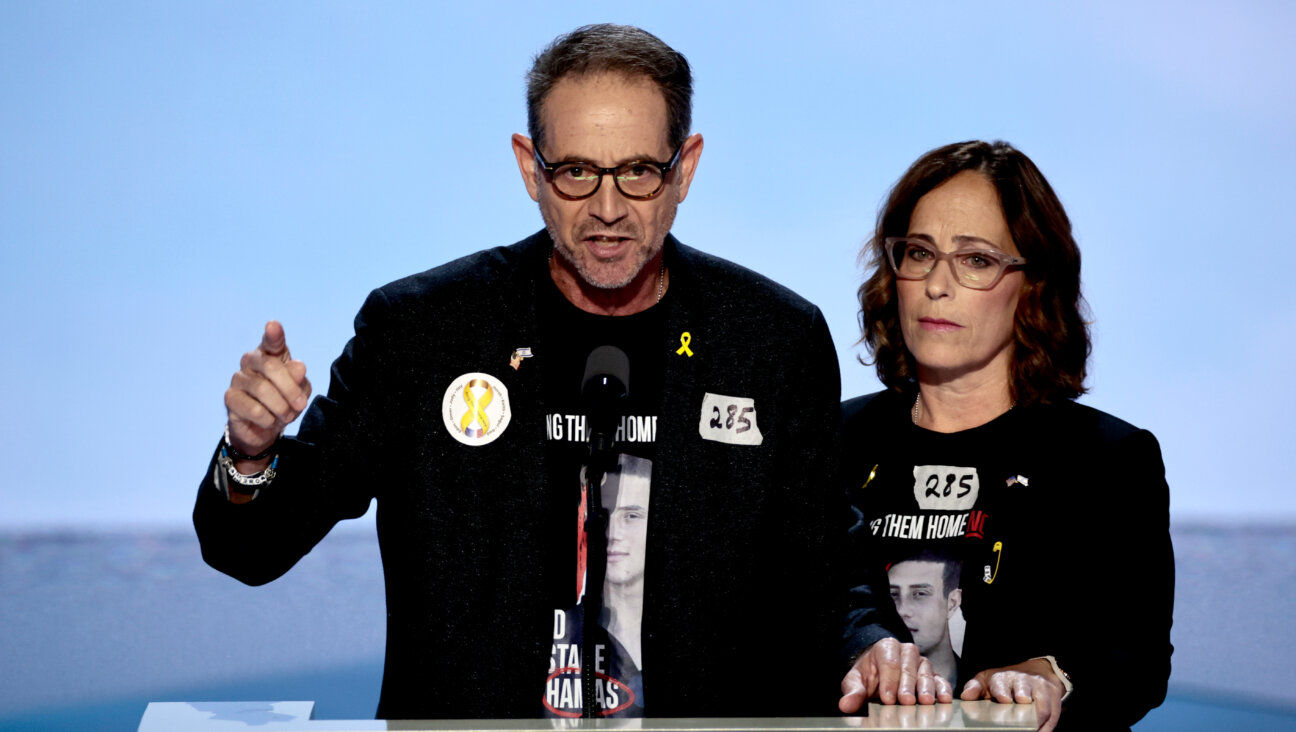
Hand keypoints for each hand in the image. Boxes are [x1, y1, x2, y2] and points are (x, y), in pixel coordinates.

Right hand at [224, 321, 310, 459]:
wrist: (266, 427)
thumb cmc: (285, 400)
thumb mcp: (299, 390)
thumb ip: (299, 379)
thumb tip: (299, 367)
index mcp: (271, 354)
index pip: (272, 341)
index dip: (273, 334)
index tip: (273, 326)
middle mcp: (251, 361)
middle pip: (271, 367)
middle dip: (290, 389)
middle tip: (300, 404)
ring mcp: (238, 378)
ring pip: (263, 390)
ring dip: (281, 408)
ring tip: (286, 416)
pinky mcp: (230, 398)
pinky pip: (254, 410)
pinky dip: (269, 419)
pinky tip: (268, 421)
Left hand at [839, 637, 952, 712]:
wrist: (879, 673)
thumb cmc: (868, 676)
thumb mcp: (856, 681)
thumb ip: (853, 692)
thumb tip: (846, 705)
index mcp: (886, 647)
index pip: (889, 663)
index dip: (889, 681)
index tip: (887, 699)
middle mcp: (906, 651)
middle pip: (908, 667)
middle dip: (907, 686)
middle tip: (906, 702)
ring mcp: (921, 662)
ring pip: (926, 672)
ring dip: (926, 688)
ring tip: (925, 701)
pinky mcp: (933, 674)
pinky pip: (940, 680)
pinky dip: (942, 689)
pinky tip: (943, 699)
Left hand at [959, 659, 1063, 731]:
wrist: (1037, 672)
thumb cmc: (1007, 681)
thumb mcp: (987, 679)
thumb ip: (975, 687)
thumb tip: (966, 696)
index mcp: (1004, 678)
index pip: (1001, 683)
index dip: (1002, 691)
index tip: (1003, 699)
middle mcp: (1024, 682)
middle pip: (1024, 692)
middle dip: (1022, 704)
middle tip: (1017, 719)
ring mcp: (1041, 691)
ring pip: (1042, 707)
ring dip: (1037, 721)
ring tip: (1030, 730)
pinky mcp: (1054, 701)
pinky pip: (1053, 717)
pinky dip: (1047, 728)